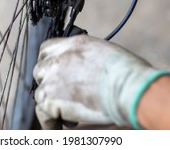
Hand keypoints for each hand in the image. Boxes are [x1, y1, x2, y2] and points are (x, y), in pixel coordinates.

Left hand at [33, 35, 169, 129]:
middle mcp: (60, 57)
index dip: (49, 62)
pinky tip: (59, 126)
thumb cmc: (129, 74)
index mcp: (75, 44)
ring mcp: (53, 77)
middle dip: (47, 83)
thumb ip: (89, 60)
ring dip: (50, 103)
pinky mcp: (51, 98)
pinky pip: (42, 113)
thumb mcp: (106, 54)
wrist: (128, 86)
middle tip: (60, 94)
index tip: (54, 72)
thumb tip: (87, 73)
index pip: (48, 48)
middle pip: (40, 70)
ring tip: (64, 114)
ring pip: (40, 92)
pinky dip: (50, 122)